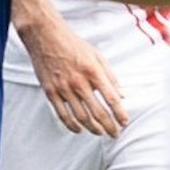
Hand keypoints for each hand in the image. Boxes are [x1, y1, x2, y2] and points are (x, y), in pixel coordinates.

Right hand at [22, 17, 127, 136]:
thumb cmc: (72, 44)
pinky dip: (72, 125)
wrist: (45, 35)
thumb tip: (122, 94)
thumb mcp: (97, 55)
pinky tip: (79, 129)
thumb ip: (111, 75)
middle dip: (109, 126)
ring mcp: (63, 88)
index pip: (111, 99)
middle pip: (98, 112)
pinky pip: (63, 115)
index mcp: (93, 71)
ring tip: (100, 132)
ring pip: (81, 117)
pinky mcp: (51, 92)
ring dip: (93, 129)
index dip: (120, 114)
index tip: (124, 122)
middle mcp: (79, 82)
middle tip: (114, 133)